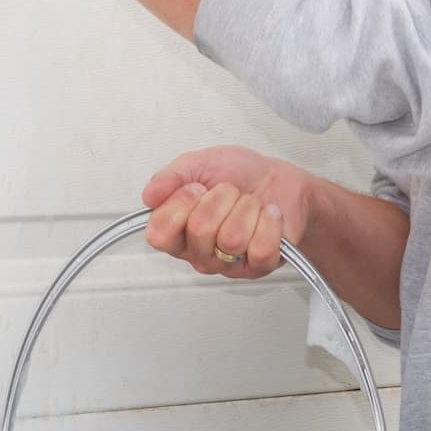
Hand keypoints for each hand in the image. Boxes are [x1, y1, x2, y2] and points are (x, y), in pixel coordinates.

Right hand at [141, 146, 320, 279]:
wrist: (281, 180)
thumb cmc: (241, 175)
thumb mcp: (200, 164)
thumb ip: (171, 176)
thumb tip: (149, 195)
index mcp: (178, 230)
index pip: (159, 234)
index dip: (179, 204)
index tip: (195, 188)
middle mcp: (199, 252)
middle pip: (199, 231)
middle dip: (220, 198)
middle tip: (229, 192)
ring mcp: (228, 264)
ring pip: (232, 239)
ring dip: (247, 208)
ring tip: (250, 204)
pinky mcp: (259, 266)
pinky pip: (260, 249)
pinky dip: (269, 222)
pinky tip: (267, 216)